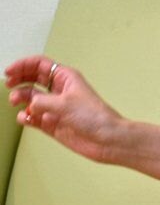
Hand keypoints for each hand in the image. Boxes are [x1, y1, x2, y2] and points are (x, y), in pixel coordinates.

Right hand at [5, 55, 124, 163]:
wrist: (105, 139)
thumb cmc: (94, 116)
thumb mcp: (65, 104)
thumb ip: (41, 102)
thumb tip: (28, 104)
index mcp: (66, 78)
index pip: (40, 65)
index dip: (23, 65)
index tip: (8, 72)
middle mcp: (59, 91)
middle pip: (32, 79)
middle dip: (19, 80)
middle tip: (8, 84)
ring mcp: (54, 107)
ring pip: (30, 98)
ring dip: (21, 98)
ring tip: (16, 102)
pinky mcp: (51, 123)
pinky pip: (32, 117)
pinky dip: (25, 117)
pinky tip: (25, 118)